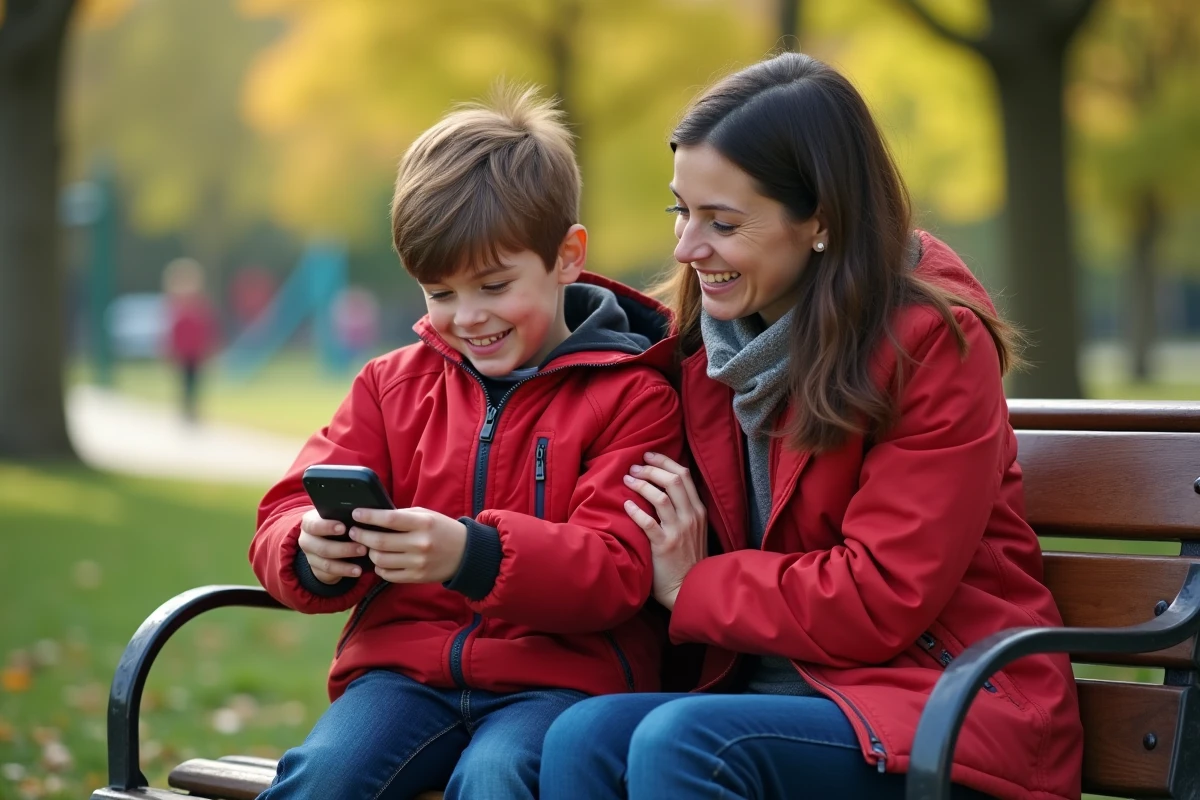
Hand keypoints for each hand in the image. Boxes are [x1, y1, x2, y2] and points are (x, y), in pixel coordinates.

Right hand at [298, 508, 368, 584]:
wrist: (327, 541)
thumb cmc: (336, 524)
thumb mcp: (337, 517)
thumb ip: (343, 517)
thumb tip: (361, 516)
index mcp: (309, 523)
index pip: (314, 525)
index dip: (327, 527)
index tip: (343, 528)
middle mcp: (306, 540)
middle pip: (322, 548)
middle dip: (343, 549)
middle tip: (362, 548)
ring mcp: (310, 557)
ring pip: (326, 564)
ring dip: (345, 566)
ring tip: (360, 566)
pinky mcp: (316, 570)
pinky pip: (329, 574)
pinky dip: (344, 572)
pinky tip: (356, 572)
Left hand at [348, 507, 467, 583]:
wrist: (466, 554)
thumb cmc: (442, 530)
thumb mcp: (427, 515)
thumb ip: (403, 515)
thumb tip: (374, 516)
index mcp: (423, 523)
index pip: (389, 519)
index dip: (369, 516)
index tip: (356, 514)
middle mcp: (420, 543)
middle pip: (380, 541)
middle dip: (361, 536)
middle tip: (354, 532)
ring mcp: (418, 562)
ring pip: (381, 560)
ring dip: (370, 553)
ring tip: (368, 546)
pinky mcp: (416, 577)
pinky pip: (388, 574)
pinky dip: (379, 568)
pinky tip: (380, 561)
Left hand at [622, 452, 707, 610]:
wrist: (688, 588)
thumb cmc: (687, 558)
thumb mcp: (694, 530)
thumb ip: (683, 509)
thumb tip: (662, 486)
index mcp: (698, 511)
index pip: (684, 475)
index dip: (665, 461)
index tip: (648, 456)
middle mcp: (691, 517)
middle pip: (674, 480)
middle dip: (652, 469)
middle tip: (634, 467)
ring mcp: (678, 532)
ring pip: (661, 497)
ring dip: (642, 484)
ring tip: (627, 479)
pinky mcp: (664, 546)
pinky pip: (648, 522)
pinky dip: (636, 510)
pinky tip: (625, 504)